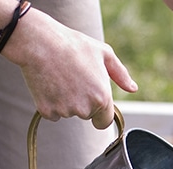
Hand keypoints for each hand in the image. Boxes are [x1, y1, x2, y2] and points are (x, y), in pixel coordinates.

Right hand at [4, 9, 137, 128]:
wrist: (39, 41)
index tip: (93, 103)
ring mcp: (65, 111)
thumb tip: (133, 88)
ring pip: (68, 113)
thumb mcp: (104, 53)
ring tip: (60, 77)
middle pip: (86, 115)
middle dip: (82, 102)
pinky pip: (51, 113)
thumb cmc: (73, 44)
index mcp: (102, 98)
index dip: (100, 113)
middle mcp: (85, 109)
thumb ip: (121, 74)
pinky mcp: (47, 111)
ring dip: (65, 101)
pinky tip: (48, 83)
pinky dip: (49, 102)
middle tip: (72, 79)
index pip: (104, 122)